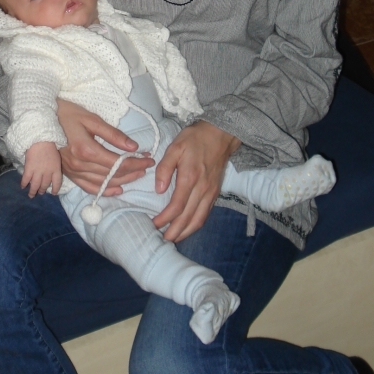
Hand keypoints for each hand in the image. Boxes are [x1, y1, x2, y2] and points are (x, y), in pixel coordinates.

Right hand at [22, 141, 62, 196]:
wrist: (41, 140)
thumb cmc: (50, 145)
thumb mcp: (57, 156)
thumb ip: (54, 165)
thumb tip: (51, 171)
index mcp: (56, 169)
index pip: (57, 183)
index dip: (55, 189)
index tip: (53, 193)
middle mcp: (47, 173)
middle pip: (44, 185)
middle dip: (42, 190)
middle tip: (40, 192)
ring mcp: (38, 172)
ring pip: (35, 185)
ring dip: (33, 191)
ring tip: (31, 195)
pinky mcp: (29, 169)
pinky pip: (26, 179)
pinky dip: (24, 184)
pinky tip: (22, 186)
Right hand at [57, 99, 153, 194]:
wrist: (43, 119)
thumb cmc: (68, 114)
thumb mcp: (92, 119)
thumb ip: (113, 134)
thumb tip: (134, 147)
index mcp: (86, 150)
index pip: (117, 163)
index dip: (136, 162)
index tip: (149, 159)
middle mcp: (79, 165)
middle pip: (112, 174)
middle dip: (133, 171)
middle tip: (147, 166)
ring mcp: (73, 171)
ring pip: (103, 183)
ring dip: (123, 181)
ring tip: (137, 175)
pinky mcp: (69, 174)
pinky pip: (89, 188)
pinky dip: (104, 190)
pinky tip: (117, 189)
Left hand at [153, 121, 239, 242]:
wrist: (220, 134)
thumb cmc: (195, 138)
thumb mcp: (175, 147)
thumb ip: (165, 168)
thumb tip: (159, 189)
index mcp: (190, 178)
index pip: (177, 206)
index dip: (164, 219)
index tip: (153, 224)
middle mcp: (202, 189)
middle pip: (188, 218)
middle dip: (174, 232)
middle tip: (160, 240)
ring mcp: (210, 192)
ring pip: (198, 220)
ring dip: (185, 232)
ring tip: (172, 238)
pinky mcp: (215, 193)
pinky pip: (205, 214)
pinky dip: (195, 225)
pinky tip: (186, 227)